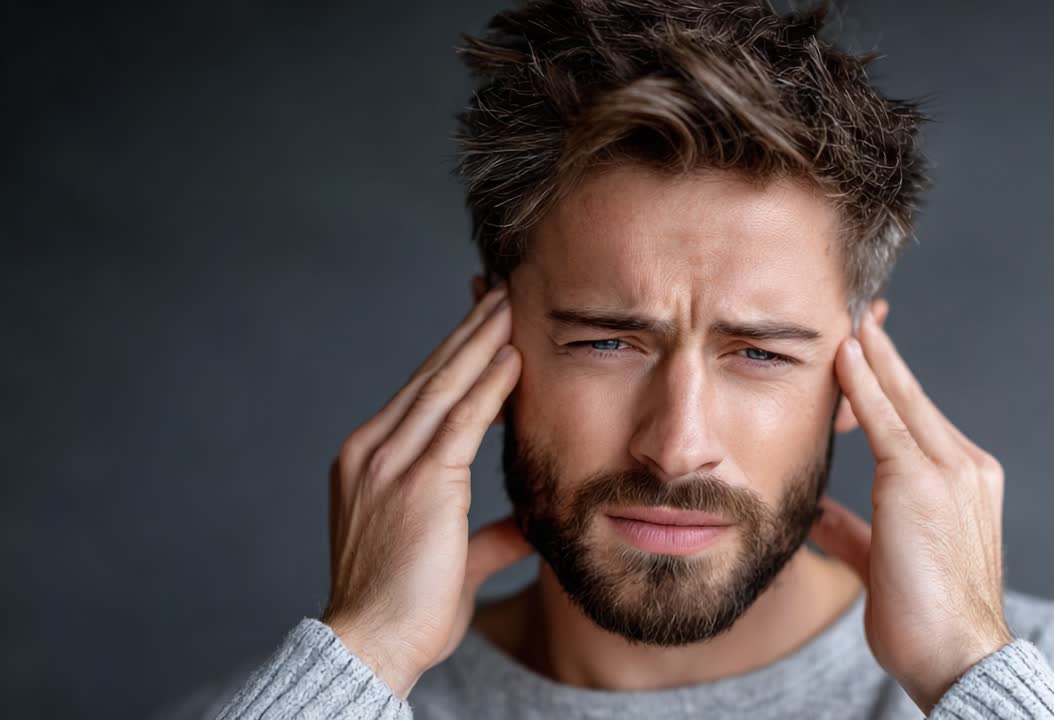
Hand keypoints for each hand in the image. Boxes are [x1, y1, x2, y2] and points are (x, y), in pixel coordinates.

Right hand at [321, 282, 532, 698]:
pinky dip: (488, 384)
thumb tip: (529, 525)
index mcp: (368, 463)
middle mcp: (371, 452)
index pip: (418, 396)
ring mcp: (390, 462)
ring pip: (444, 386)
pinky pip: (461, 418)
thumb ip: (491, 537)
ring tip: (509, 306)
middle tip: (496, 296)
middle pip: (428, 377)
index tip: (481, 329)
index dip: (451, 359)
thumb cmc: (404, 613)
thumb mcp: (452, 563)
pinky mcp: (418, 480)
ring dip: (480, 343)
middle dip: (466, 335)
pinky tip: (512, 356)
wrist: (371, 645)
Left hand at [810, 300, 1012, 714]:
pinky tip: (845, 354)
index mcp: (963, 483)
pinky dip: (866, 384)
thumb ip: (855, 532)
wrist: (957, 656)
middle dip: (883, 353)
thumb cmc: (924, 619)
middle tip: (859, 311)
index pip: (917, 418)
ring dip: (872, 356)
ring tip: (848, 316)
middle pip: (914, 396)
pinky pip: (888, 420)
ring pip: (902, 399)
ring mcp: (950, 470)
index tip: (866, 350)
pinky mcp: (923, 480)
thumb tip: (820, 516)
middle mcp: (965, 467)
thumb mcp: (881, 564)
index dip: (889, 382)